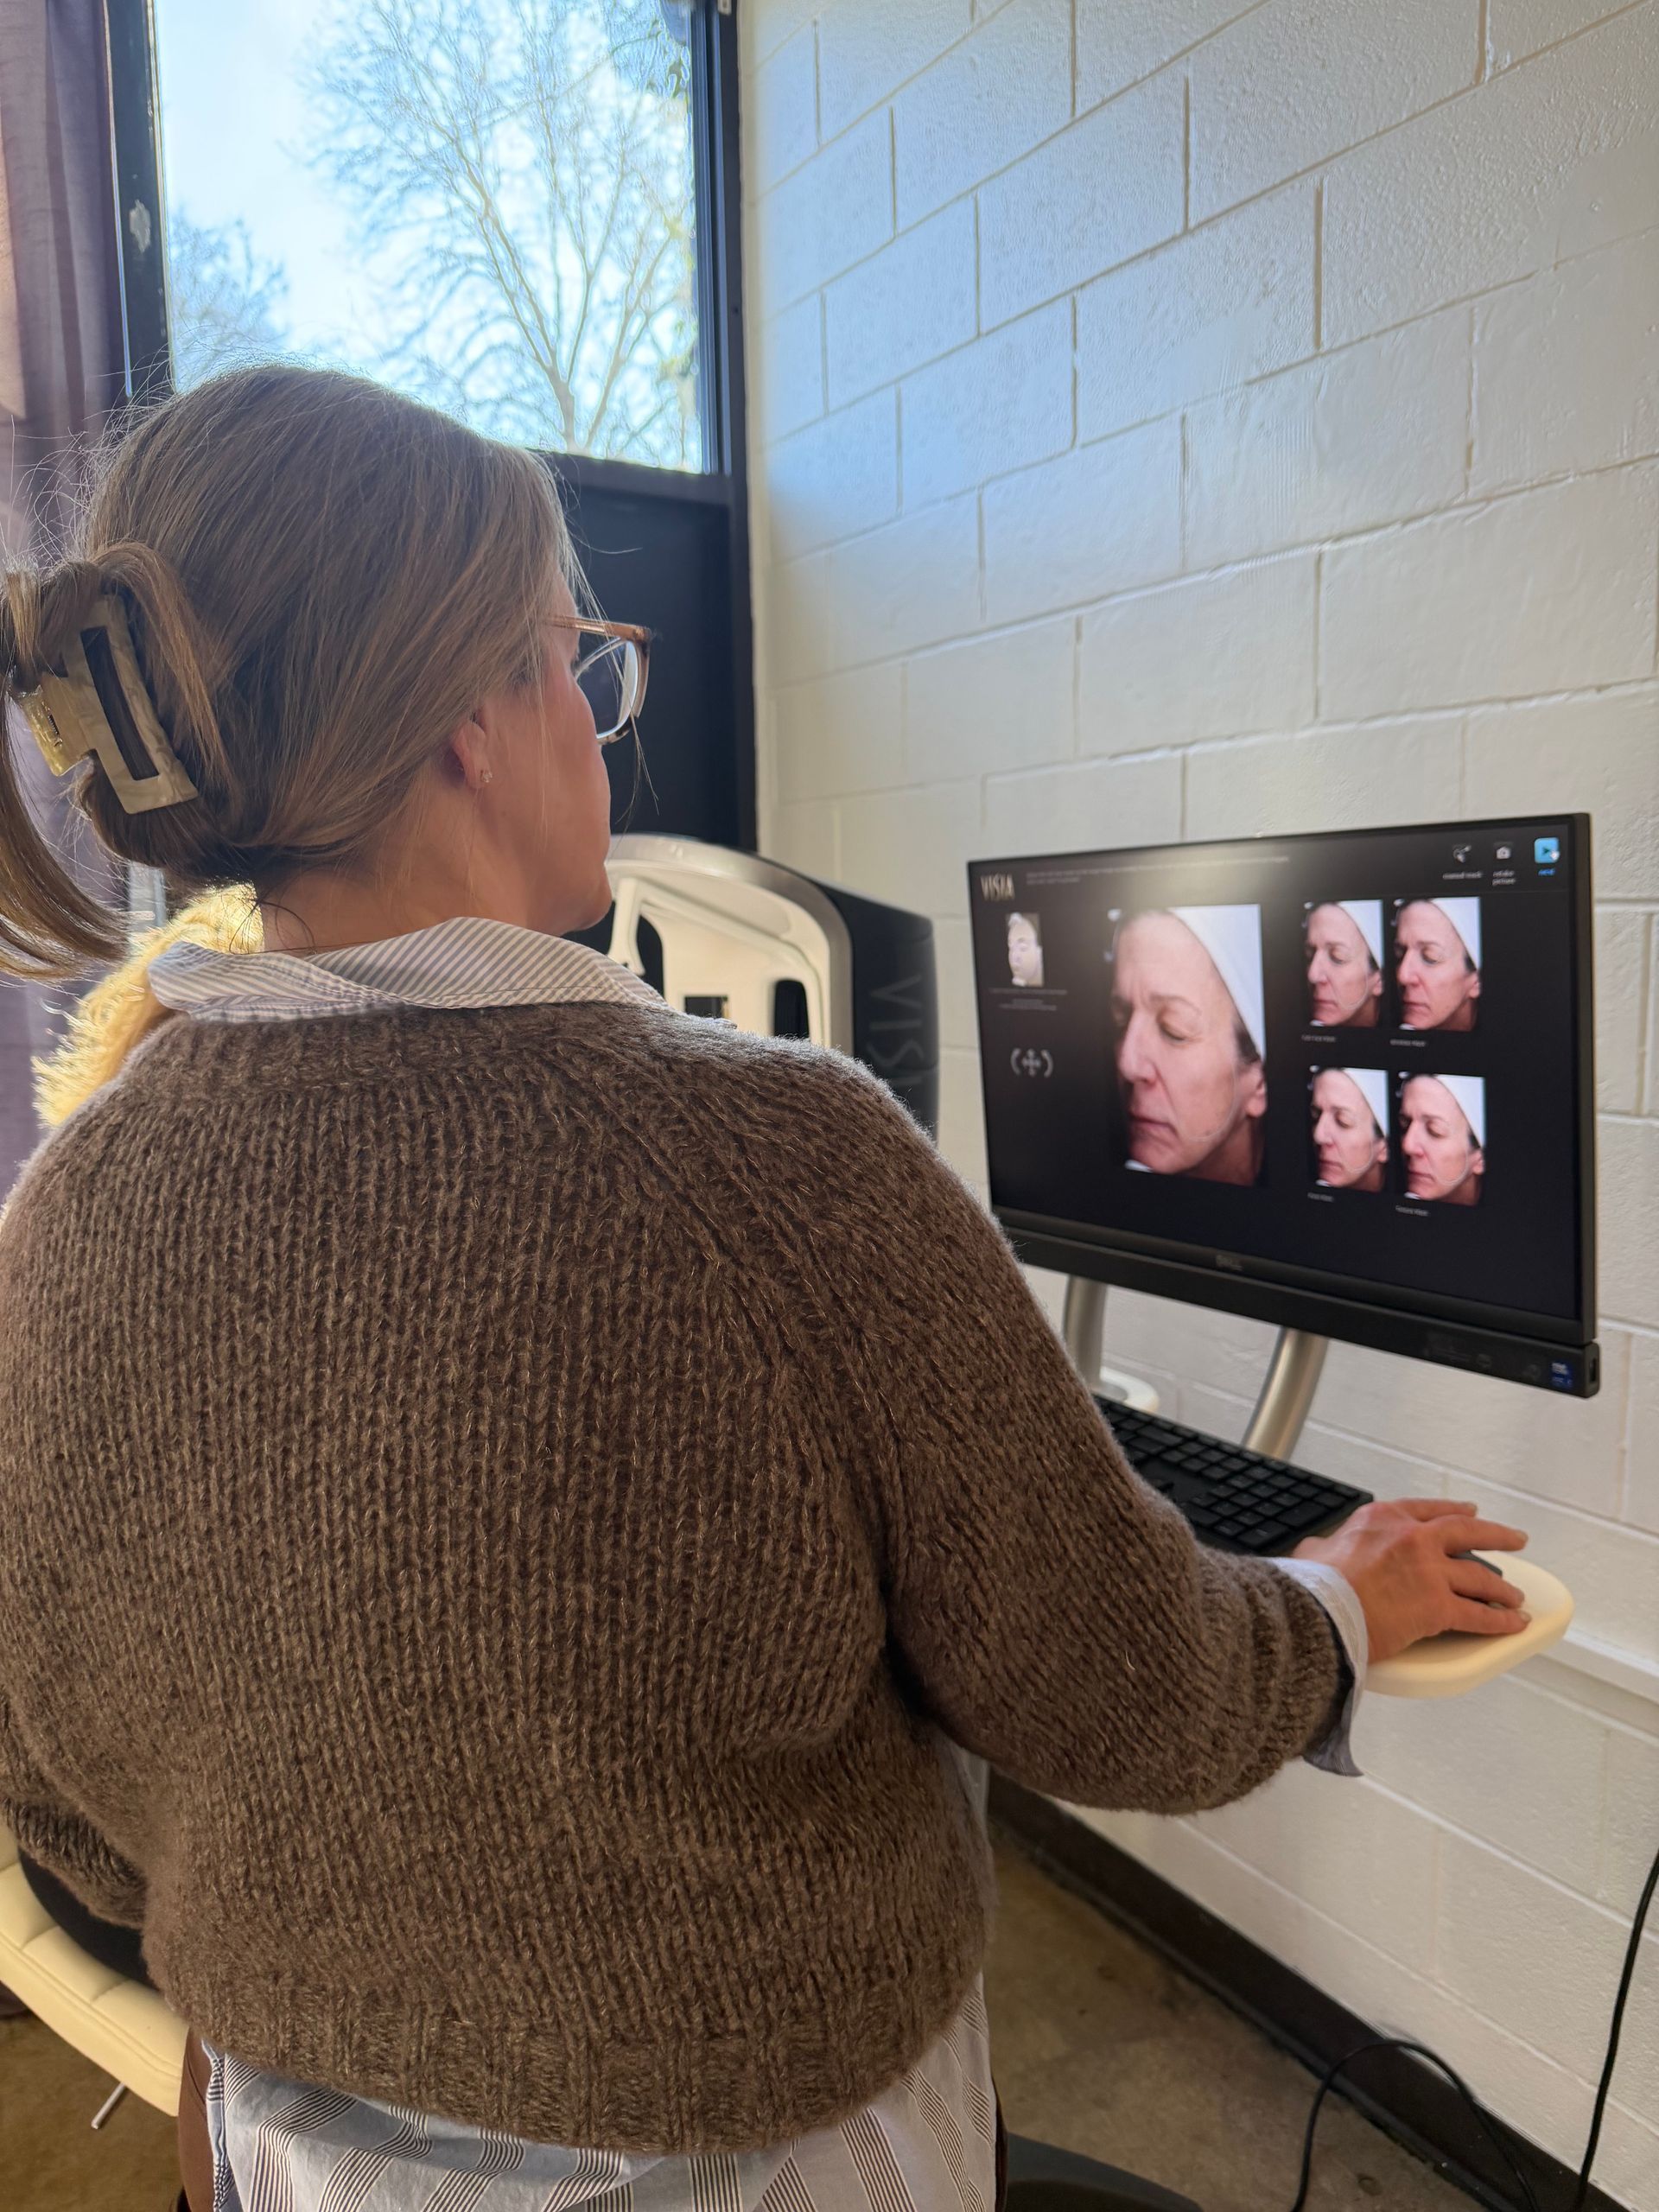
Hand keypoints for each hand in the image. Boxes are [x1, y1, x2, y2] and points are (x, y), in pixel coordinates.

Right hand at [1292, 1499, 1529, 1663]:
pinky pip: (1478, 1616)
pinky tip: (1511, 1625)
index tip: (1469, 1512)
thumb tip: (1317, 1551)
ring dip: (1502, 1588)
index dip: (1454, 1511)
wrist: (1321, 1611)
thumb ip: (1325, 1546)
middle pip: (1467, 1532)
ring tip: (1514, 1596)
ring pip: (1480, 1578)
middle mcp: (1413, 1539)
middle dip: (1497, 1535)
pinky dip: (1499, 1622)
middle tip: (1514, 1539)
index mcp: (1382, 1519)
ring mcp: (1430, 1572)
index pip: (1428, 1509)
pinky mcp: (1439, 1607)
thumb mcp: (1314, 1550)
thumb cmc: (1314, 1584)